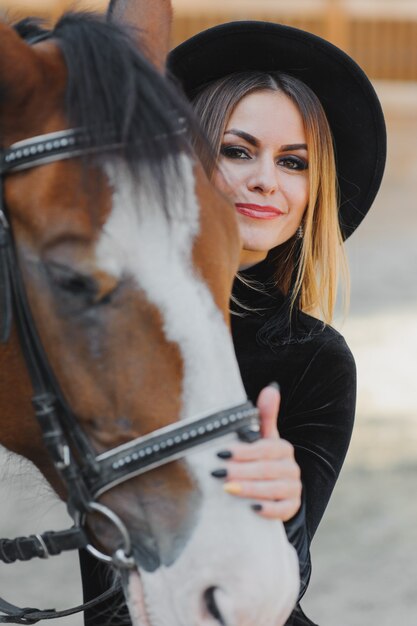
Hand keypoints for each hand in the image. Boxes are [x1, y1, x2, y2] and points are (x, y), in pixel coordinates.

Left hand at [213, 385, 301, 520]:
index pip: (264, 448)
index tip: (221, 453)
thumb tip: (271, 388)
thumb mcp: (262, 438)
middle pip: (266, 469)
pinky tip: (252, 509)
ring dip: (249, 489)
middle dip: (240, 471)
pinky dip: (268, 509)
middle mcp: (291, 467)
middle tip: (218, 473)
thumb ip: (265, 416)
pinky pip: (283, 508)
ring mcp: (294, 488)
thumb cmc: (261, 460)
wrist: (274, 492)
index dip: (243, 451)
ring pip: (273, 489)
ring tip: (228, 489)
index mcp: (282, 448)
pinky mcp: (293, 506)